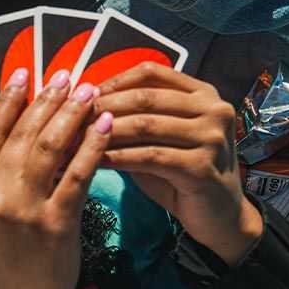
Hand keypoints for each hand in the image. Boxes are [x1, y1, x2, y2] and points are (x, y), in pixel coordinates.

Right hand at [0, 68, 112, 288]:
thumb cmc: (5, 257)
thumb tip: (13, 126)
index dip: (6, 101)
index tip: (24, 75)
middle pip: (21, 135)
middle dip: (46, 100)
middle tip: (66, 76)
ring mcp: (23, 211)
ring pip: (49, 148)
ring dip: (71, 114)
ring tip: (89, 93)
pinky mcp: (56, 224)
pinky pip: (77, 174)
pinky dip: (92, 146)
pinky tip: (105, 126)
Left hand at [94, 63, 262, 265]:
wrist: (219, 215)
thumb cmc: (181, 172)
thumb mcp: (159, 137)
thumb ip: (134, 118)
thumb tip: (83, 104)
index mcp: (203, 93)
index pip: (151, 73)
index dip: (114, 81)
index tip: (84, 94)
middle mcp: (213, 109)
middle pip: (144, 97)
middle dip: (102, 106)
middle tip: (69, 118)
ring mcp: (211, 137)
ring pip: (144, 125)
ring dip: (104, 132)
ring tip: (75, 140)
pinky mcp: (202, 166)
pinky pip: (149, 156)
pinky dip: (118, 156)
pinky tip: (95, 161)